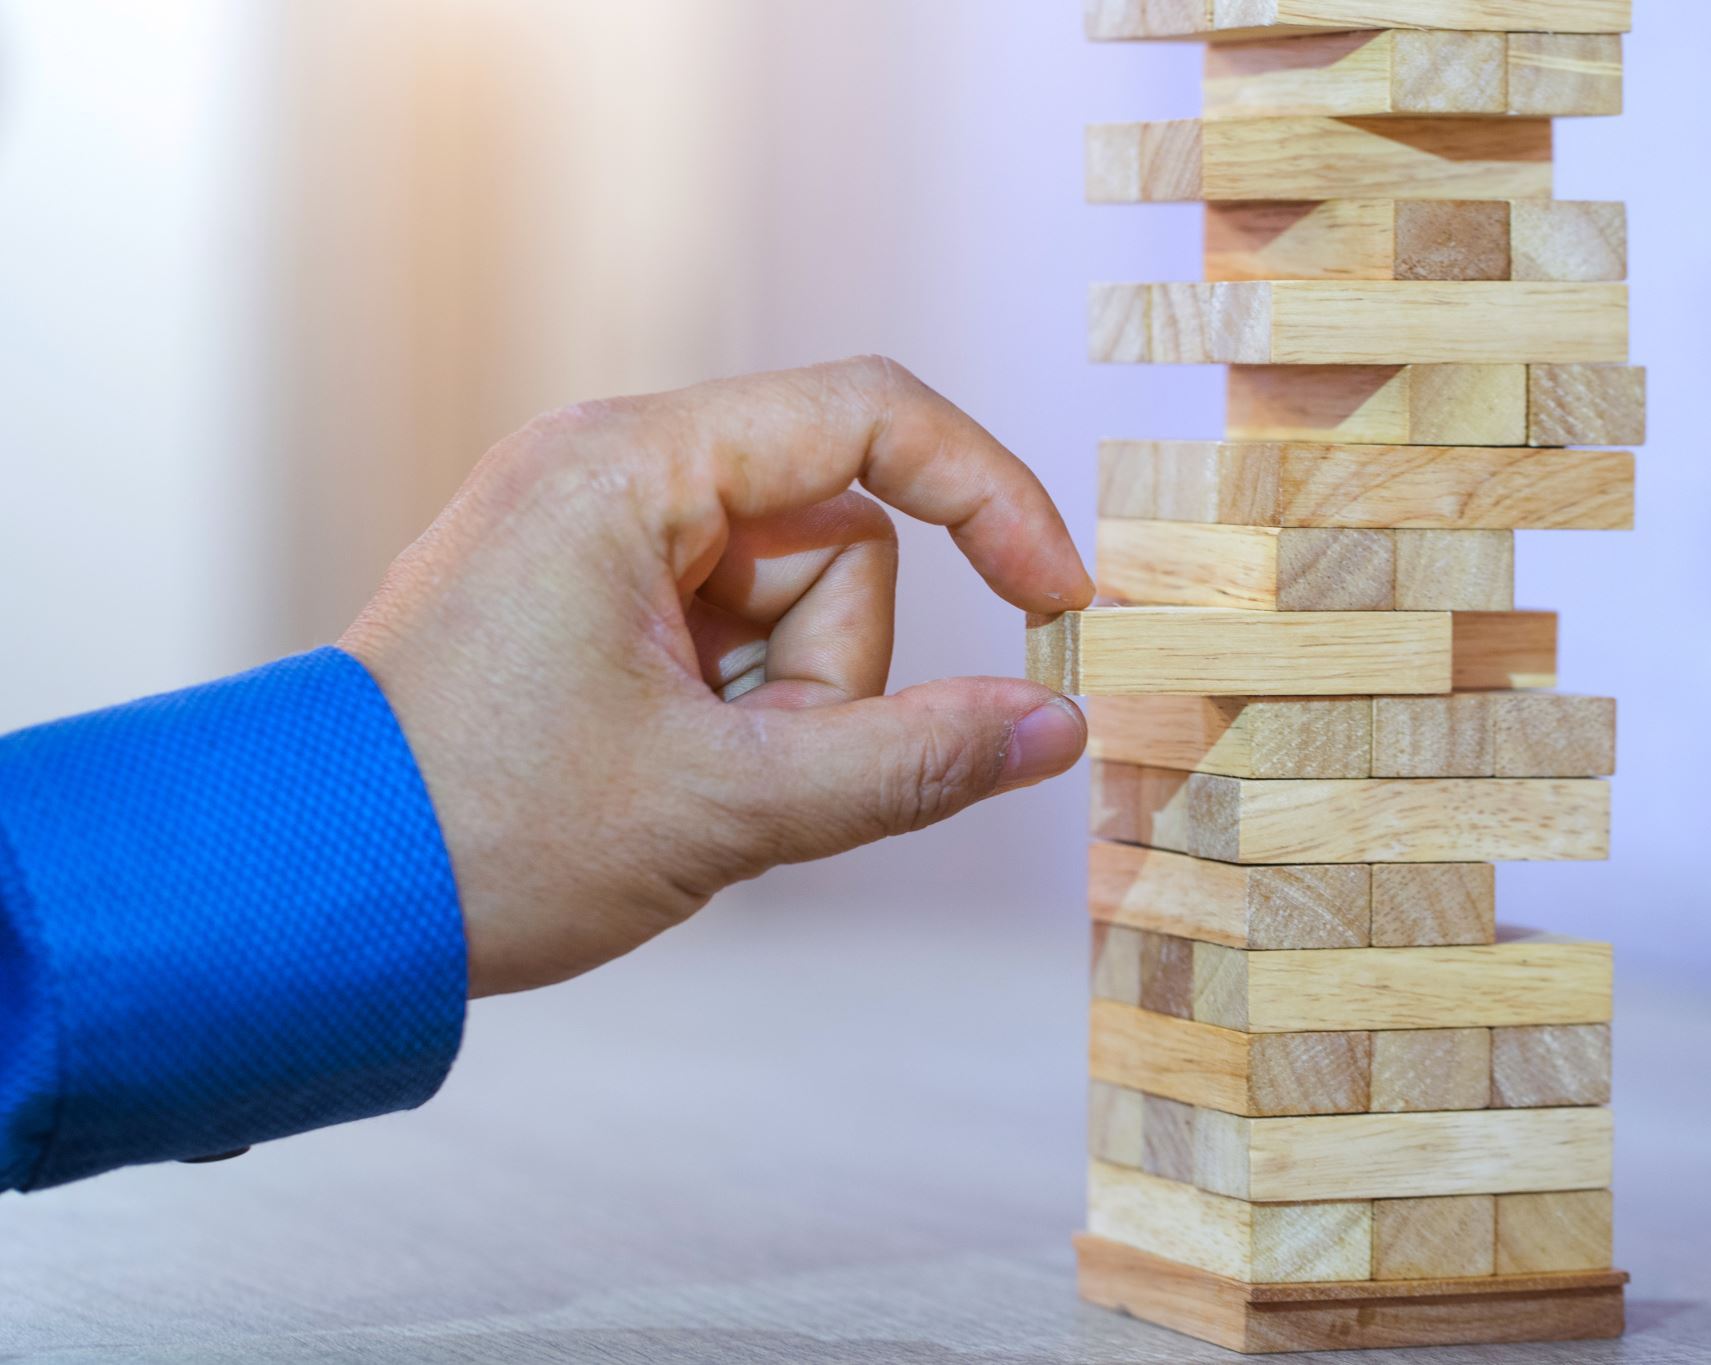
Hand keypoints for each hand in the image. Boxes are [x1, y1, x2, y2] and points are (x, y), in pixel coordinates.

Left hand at [339, 357, 1092, 996]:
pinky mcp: (593, 596)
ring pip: (793, 599)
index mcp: (630, 467)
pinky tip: (656, 774)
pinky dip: (735, 713)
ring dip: (781, 707)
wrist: (303, 899)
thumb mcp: (723, 807)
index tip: (1059, 604)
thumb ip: (911, 763)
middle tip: (736, 770)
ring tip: (677, 781)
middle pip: (837, 538)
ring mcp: (600, 535)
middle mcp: (613, 470)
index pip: (873, 418)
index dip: (993, 499)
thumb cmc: (481, 835)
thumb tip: (1057, 726)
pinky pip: (733, 633)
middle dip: (829, 672)